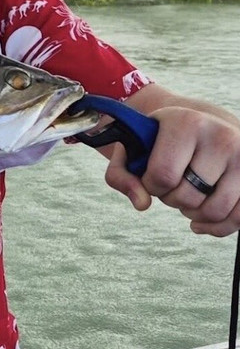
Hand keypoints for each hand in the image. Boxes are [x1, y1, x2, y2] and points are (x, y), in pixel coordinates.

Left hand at [105, 105, 239, 235]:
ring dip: (193, 212)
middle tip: (171, 185)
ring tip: (186, 197)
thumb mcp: (134, 146)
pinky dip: (217, 226)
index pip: (163, 174)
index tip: (151, 177)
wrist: (204, 125)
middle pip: (188, 196)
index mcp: (185, 122)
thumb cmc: (163, 139)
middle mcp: (220, 136)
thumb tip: (142, 203)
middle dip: (172, 199)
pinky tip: (201, 221)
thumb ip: (121, 174)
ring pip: (214, 210)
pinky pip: (239, 218)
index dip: (150, 185)